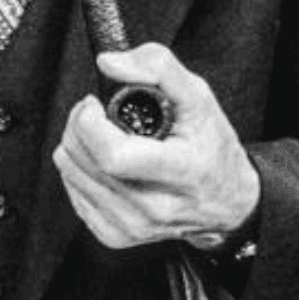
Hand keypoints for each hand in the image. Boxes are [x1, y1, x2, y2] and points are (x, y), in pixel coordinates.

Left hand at [52, 43, 259, 249]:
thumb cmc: (211, 147)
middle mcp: (156, 207)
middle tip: (94, 113)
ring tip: (101, 134)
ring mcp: (133, 226)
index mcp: (181, 173)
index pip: (112, 155)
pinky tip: (103, 161)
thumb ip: (158, 67)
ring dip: (75, 144)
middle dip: (78, 125)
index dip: (89, 121)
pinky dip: (79, 170)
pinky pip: (73, 193)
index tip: (94, 104)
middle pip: (84, 161)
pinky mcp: (115, 236)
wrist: (228, 202)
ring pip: (71, 174)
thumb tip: (109, 63)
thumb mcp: (199, 97)